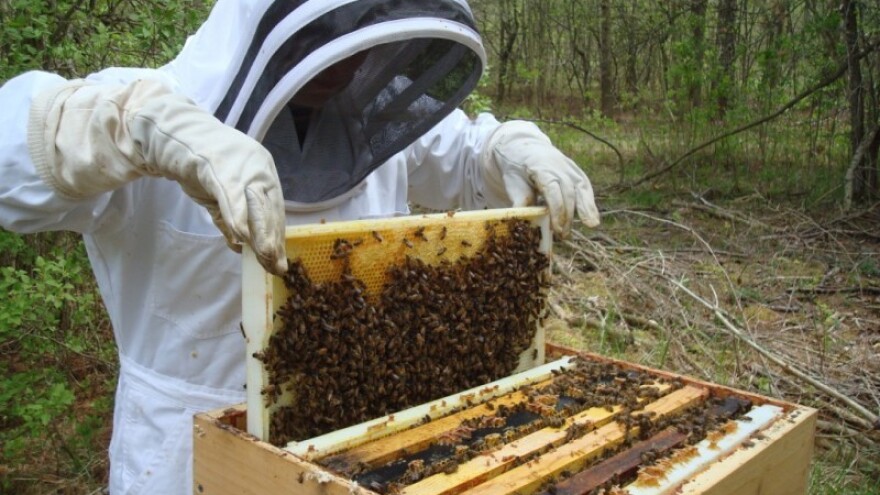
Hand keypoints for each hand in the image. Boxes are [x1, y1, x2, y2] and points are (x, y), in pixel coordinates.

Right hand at [30, 79, 287, 273]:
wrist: (172, 135)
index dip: (277, 237)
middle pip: (271, 209)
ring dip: (261, 234)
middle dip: (273, 241)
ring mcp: (241, 165)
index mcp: (264, 172)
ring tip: (266, 258)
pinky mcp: (219, 166)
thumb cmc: (198, 165)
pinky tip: (241, 239)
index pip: (276, 210)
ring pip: (256, 205)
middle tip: (276, 267)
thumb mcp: (220, 195)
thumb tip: (240, 246)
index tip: (279, 260)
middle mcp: (259, 167)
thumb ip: (230, 218)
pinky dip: (238, 220)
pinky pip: (232, 198)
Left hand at [481, 121, 599, 235]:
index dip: (556, 210)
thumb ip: (520, 200)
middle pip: (568, 192)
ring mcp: (569, 167)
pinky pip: (585, 186)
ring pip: (581, 187)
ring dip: (586, 208)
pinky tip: (593, 217)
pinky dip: (590, 202)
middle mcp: (558, 166)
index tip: (556, 228)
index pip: (552, 190)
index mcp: (540, 167)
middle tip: (563, 235)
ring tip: (590, 225)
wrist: (524, 148)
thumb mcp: (512, 182)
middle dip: (567, 215)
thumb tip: (522, 222)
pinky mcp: (576, 171)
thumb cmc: (517, 169)